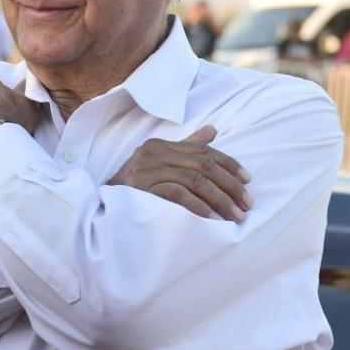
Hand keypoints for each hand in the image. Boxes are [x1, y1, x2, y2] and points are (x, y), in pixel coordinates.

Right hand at [108, 125, 252, 221]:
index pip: (203, 151)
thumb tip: (212, 130)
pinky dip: (199, 207)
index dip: (229, 165)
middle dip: (230, 186)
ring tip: (234, 216)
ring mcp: (146, 169)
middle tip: (246, 205)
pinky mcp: (141, 187)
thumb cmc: (134, 189)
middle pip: (204, 165)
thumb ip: (186, 148)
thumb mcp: (161, 165)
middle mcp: (153, 153)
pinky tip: (213, 220)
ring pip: (195, 180)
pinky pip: (178, 194)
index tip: (248, 182)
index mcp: (160, 146)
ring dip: (220, 200)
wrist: (101, 207)